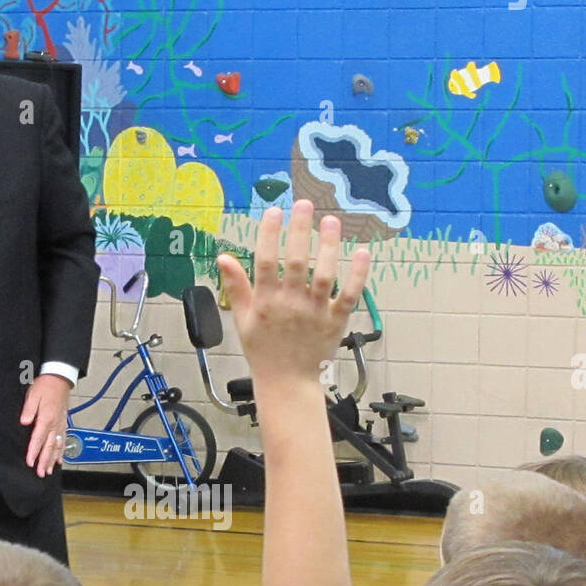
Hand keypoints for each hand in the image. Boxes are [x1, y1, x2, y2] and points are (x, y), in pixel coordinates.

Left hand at [20, 374, 71, 477]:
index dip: (33, 451)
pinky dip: (61, 452)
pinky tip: (59, 460)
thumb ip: (29, 409)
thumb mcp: (33, 395)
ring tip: (48, 471)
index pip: (38, 439)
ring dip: (52, 460)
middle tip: (40, 473)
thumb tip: (24, 422)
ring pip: (57, 446)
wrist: (59, 379)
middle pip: (49, 446)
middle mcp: (55, 424)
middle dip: (44, 461)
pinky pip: (63, 441)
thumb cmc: (45, 386)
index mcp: (46, 418)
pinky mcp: (63, 424)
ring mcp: (60, 425)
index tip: (29, 462)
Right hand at [216, 201, 370, 384]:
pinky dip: (358, 275)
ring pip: (324, 275)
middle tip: (305, 203)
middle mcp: (291, 305)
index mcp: (266, 303)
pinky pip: (349, 295)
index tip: (274, 211)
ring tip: (331, 221)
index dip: (269, 235)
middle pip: (297, 262)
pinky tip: (362, 252)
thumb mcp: (242, 320)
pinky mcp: (336, 322)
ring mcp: (315, 313)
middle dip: (300, 231)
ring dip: (329, 246)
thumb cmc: (263, 350)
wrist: (287, 382)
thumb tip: (223, 257)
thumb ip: (236, 287)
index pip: (266, 262)